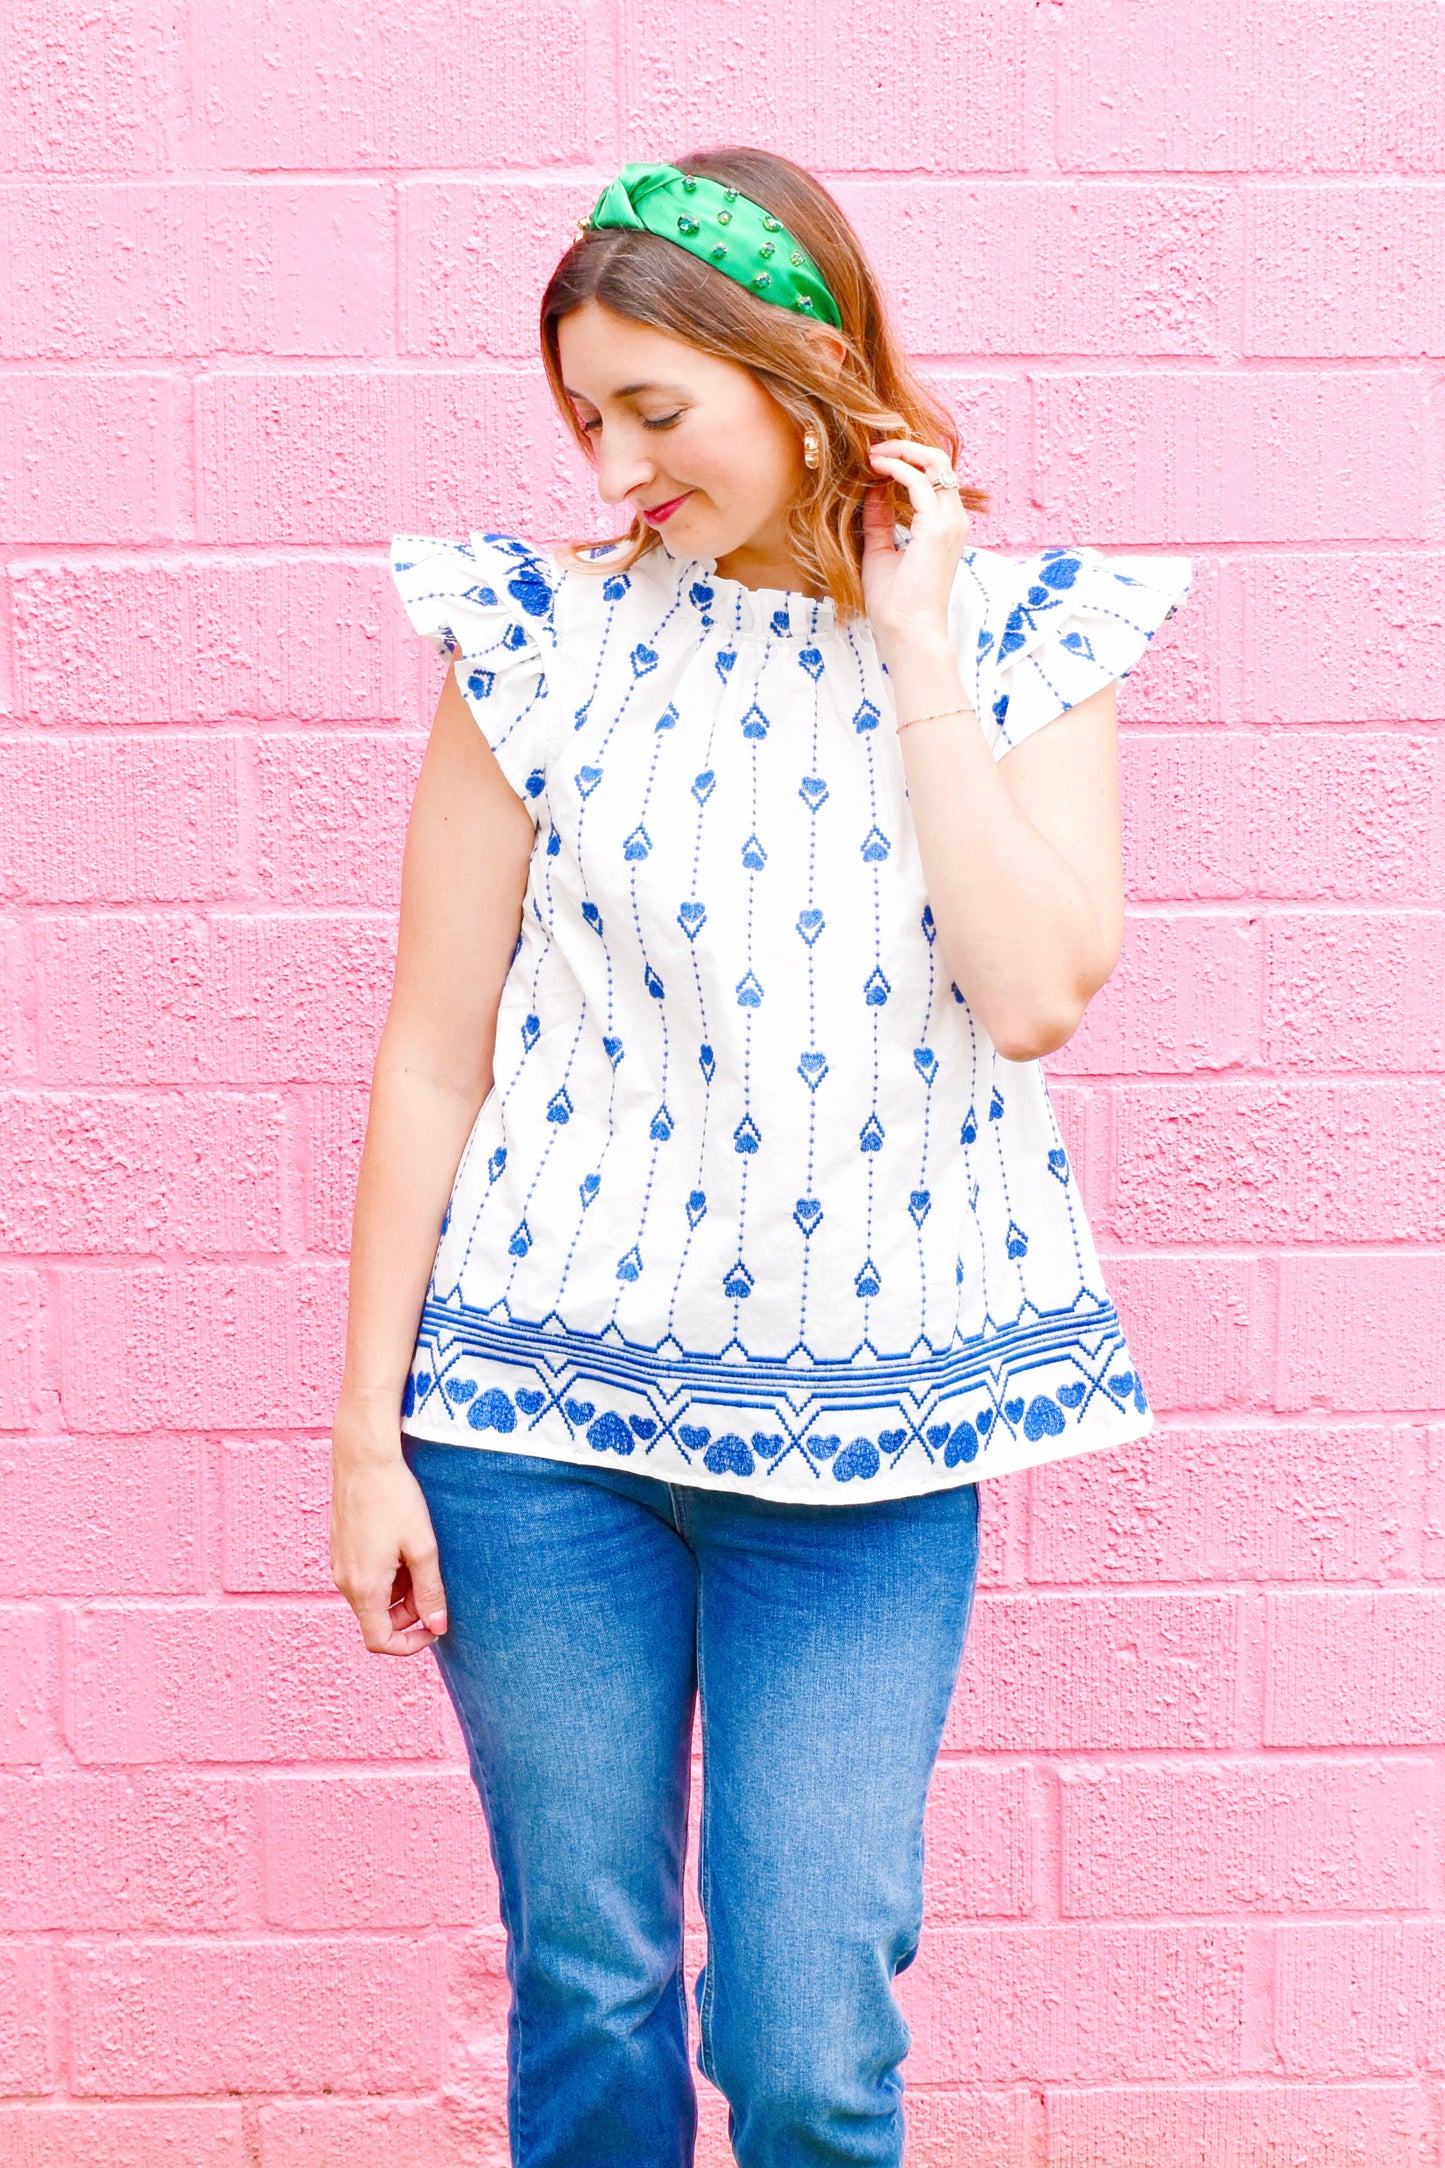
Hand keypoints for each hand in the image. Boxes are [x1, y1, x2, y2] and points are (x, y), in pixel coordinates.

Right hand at [330, 1430, 448, 1654]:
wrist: (363, 1459)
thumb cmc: (394, 1499)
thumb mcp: (422, 1547)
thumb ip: (430, 1592)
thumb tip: (438, 1627)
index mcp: (364, 1588)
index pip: (380, 1641)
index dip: (409, 1644)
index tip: (433, 1627)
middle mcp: (345, 1582)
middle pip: (377, 1618)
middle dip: (408, 1610)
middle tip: (432, 1580)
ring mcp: (339, 1564)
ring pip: (372, 1596)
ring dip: (399, 1589)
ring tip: (418, 1554)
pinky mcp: (340, 1548)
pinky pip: (364, 1576)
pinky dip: (386, 1573)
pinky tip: (401, 1542)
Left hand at [860, 438, 971, 655]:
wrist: (907, 632)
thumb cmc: (895, 603)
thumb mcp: (881, 552)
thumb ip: (879, 521)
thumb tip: (872, 492)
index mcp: (945, 525)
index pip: (935, 477)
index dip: (907, 460)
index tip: (875, 459)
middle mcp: (953, 519)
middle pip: (939, 461)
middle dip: (905, 448)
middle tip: (873, 449)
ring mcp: (949, 522)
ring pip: (935, 463)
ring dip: (901, 453)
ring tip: (872, 454)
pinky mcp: (937, 529)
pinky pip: (919, 482)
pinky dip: (897, 469)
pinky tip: (875, 469)